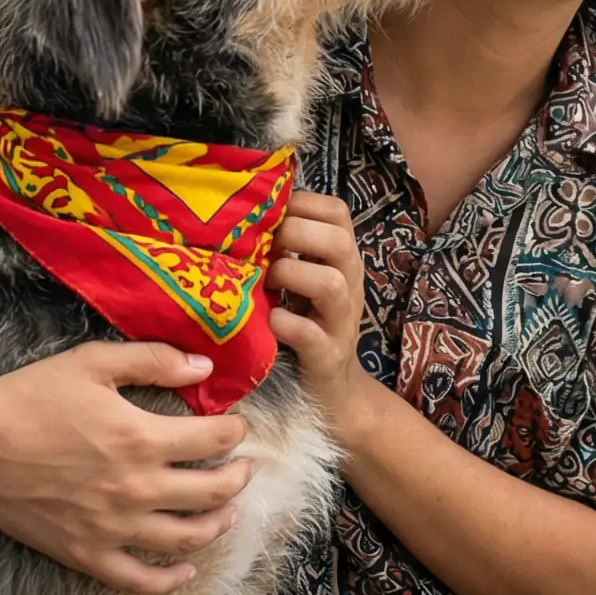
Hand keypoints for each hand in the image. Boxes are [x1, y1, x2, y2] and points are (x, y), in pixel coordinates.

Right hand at [0, 340, 255, 594]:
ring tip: (229, 512)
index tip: (236, 425)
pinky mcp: (86, 553)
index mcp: (142, 438)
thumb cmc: (30, 396)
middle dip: (238, 478)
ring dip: (218, 525)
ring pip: (186, 538)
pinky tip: (186, 569)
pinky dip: (170, 579)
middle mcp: (136, 489)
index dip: (234, 431)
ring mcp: (112, 527)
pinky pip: (139, 579)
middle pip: (212, 492)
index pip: (215, 440)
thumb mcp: (94, 362)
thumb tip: (204, 367)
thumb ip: (153, 360)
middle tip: (245, 467)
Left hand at [267, 191, 374, 435]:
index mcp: (342, 260)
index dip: (302, 203)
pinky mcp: (327, 357)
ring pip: (331, 284)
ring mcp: (341, 322)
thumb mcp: (304, 280)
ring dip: (291, 276)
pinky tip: (269, 322)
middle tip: (266, 248)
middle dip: (295, 235)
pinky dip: (284, 323)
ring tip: (266, 284)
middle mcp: (349, 284)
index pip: (337, 211)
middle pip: (339, 241)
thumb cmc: (308, 323)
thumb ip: (288, 248)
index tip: (271, 214)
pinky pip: (308, 334)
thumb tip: (246, 212)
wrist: (334, 390)